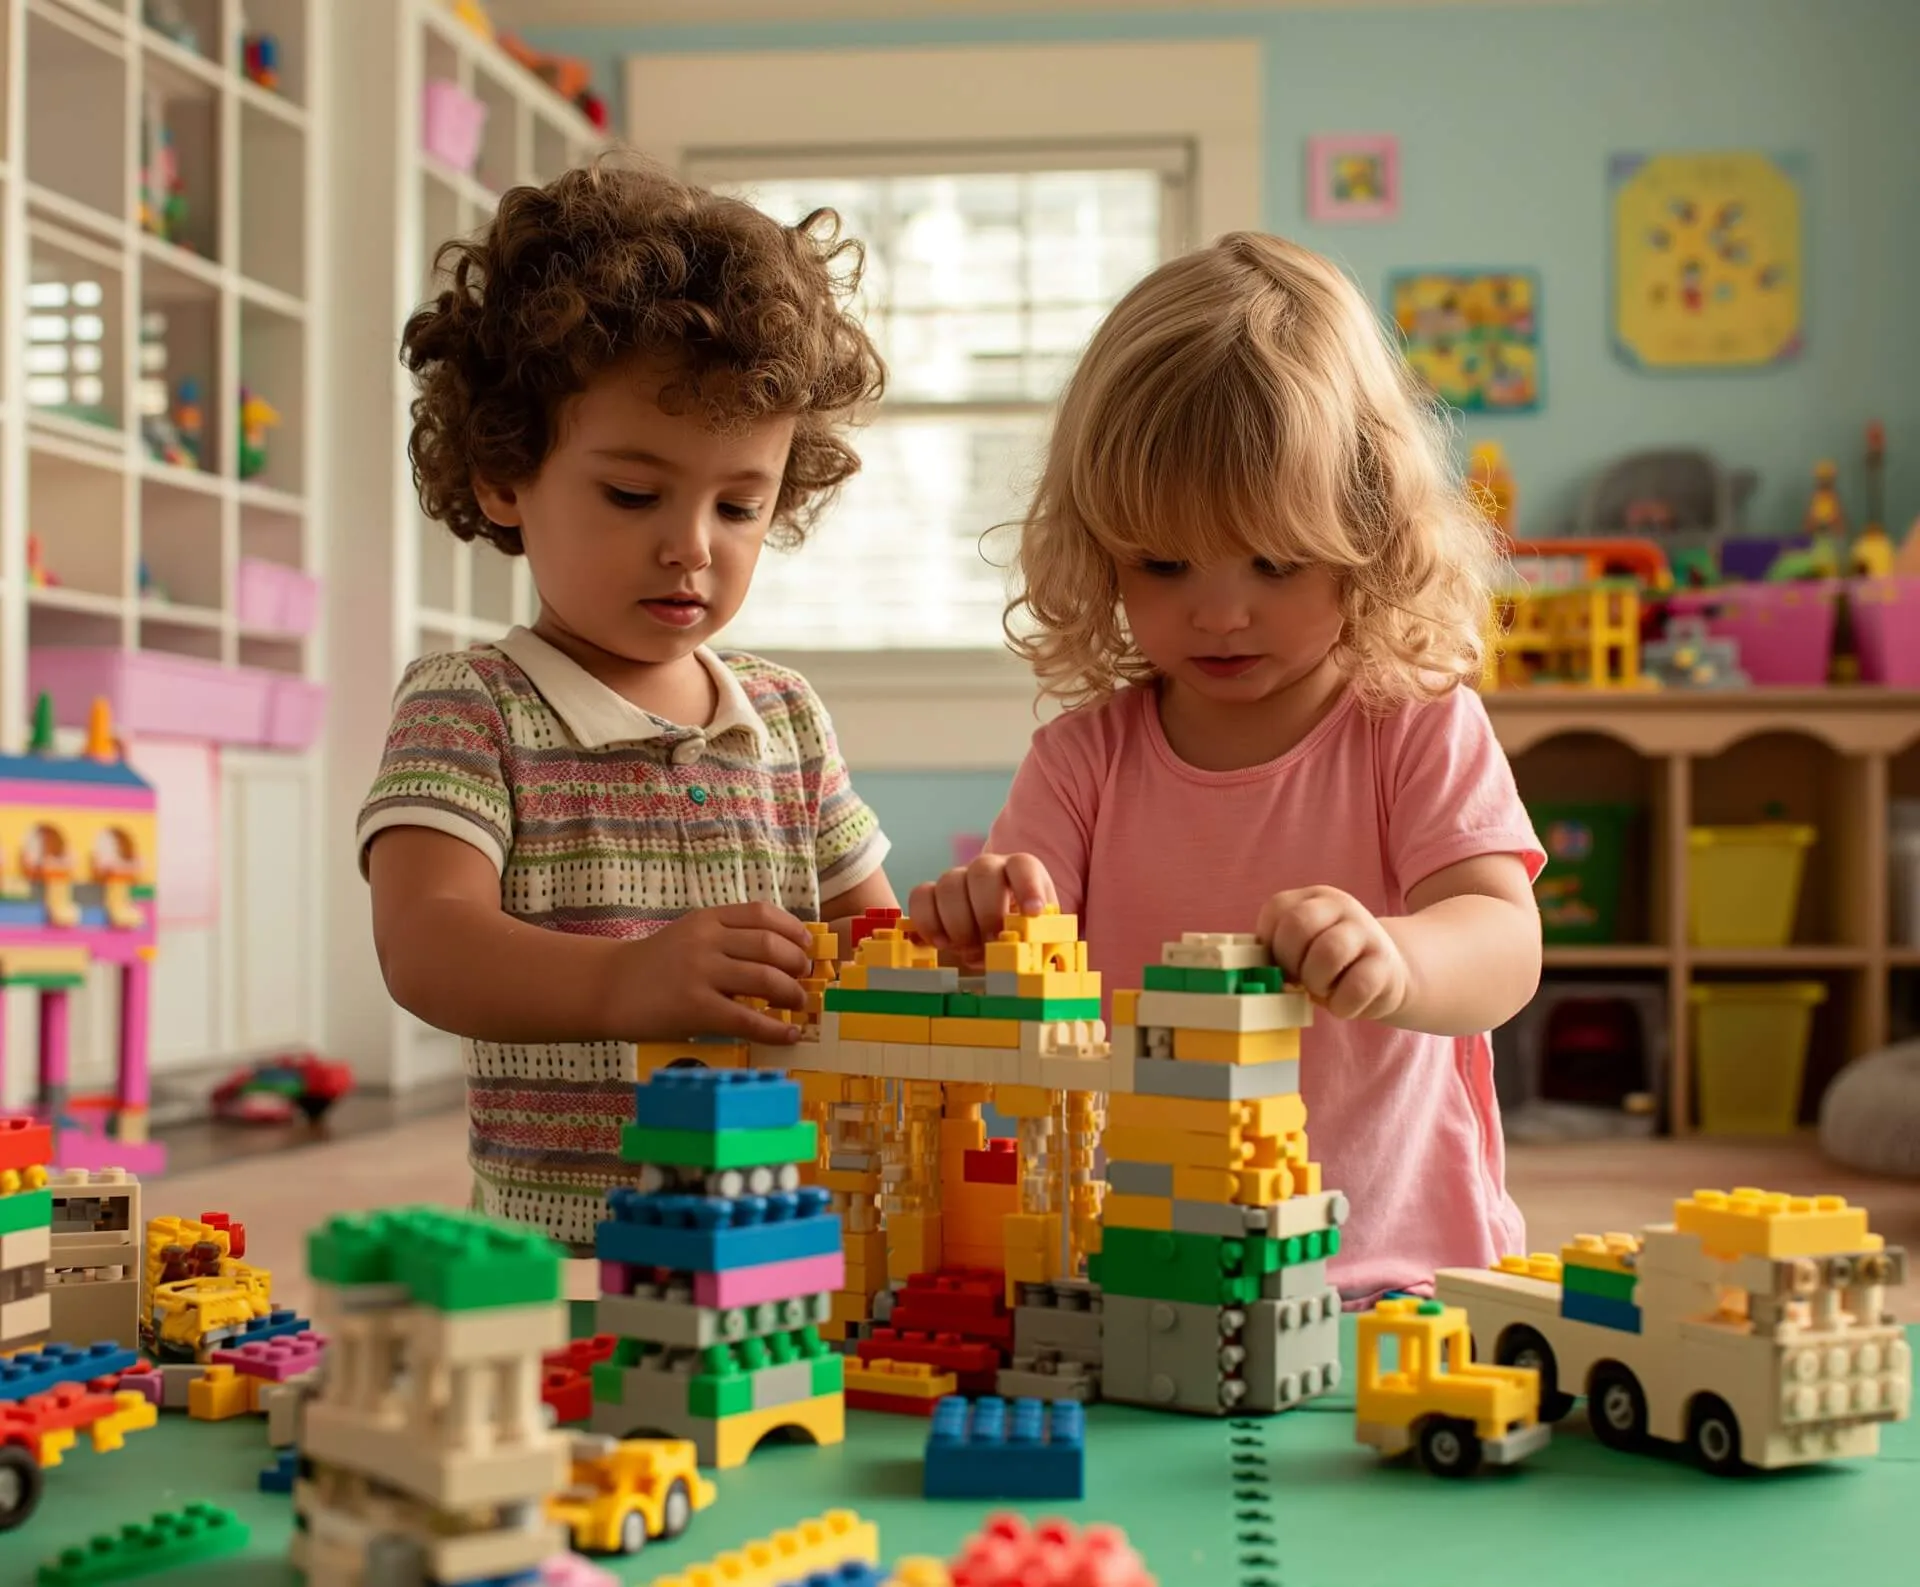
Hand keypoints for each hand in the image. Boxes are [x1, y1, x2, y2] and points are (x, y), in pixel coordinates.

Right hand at [616, 903, 816, 1044]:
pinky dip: (774, 1029)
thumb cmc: (653, 965)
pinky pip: (747, 1019)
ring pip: (765, 979)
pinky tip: (787, 1035)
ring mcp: (700, 973)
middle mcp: (705, 941)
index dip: (793, 930)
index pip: (762, 913)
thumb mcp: (688, 935)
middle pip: (770, 946)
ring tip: (797, 1004)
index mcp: (706, 919)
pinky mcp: (695, 1008)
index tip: (806, 946)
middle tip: (803, 979)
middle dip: (797, 964)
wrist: (607, 988)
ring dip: (791, 993)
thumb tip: (780, 955)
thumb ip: (725, 938)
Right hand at [908, 853, 1057, 965]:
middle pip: (983, 871)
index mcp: (1021, 872)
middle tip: (992, 941)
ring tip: (969, 949)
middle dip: (987, 911)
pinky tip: (942, 943)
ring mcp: (957, 879)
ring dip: (959, 922)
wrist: (992, 938)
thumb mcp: (1037, 936)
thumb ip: (1041, 939)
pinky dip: (928, 922)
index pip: (1024, 866)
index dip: (1028, 886)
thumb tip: (1045, 959)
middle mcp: (988, 869)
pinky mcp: (931, 895)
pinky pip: (920, 896)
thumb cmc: (1019, 935)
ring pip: (949, 883)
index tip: (1033, 912)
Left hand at [1257, 885, 1409, 1021]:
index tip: (1280, 964)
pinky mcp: (1386, 964)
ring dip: (1317, 983)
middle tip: (1300, 979)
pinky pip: (1356, 987)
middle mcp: (1341, 906)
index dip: (1270, 945)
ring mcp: (1366, 932)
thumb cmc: (1330, 965)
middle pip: (1298, 926)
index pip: (1276, 909)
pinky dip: (1342, 1005)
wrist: (1387, 974)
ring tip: (1324, 989)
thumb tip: (1255, 973)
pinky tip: (1344, 1002)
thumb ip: (1276, 951)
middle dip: (1291, 963)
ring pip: (1328, 953)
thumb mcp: (1301, 949)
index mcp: (1312, 898)